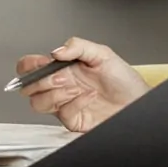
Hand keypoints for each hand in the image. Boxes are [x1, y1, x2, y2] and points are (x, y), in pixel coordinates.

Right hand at [16, 37, 148, 132]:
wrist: (138, 101)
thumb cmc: (124, 79)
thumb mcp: (102, 53)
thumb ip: (78, 46)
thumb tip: (56, 51)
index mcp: (62, 68)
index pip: (30, 67)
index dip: (28, 66)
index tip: (41, 64)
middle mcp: (60, 87)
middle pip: (28, 88)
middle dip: (41, 81)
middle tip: (61, 76)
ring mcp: (65, 104)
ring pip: (38, 103)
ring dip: (55, 94)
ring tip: (74, 87)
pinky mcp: (73, 120)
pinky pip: (63, 115)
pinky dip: (75, 104)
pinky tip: (88, 97)